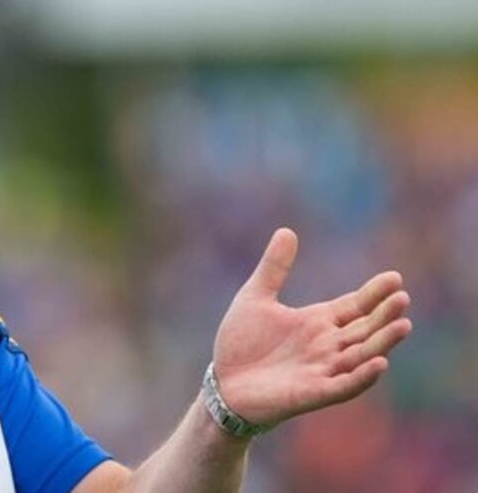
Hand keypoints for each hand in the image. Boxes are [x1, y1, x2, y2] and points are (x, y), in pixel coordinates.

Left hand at [212, 228, 411, 426]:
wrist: (222, 385)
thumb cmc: (240, 343)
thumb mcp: (255, 298)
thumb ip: (273, 268)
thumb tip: (287, 230)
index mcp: (318, 322)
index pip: (355, 306)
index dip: (374, 294)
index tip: (394, 278)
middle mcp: (327, 346)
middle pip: (365, 329)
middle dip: (384, 315)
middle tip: (402, 297)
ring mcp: (323, 370)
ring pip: (362, 356)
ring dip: (382, 343)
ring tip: (402, 324)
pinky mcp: (313, 393)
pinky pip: (344, 386)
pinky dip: (362, 376)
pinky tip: (379, 363)